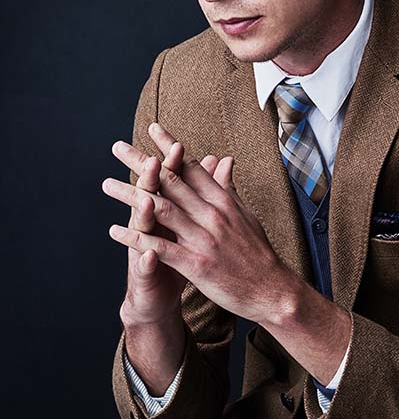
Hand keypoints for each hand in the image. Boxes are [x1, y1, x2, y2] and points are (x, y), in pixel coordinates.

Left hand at [103, 123, 295, 325]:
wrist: (271, 289)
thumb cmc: (257, 252)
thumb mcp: (245, 214)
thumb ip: (228, 188)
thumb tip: (225, 161)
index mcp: (223, 201)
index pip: (192, 166)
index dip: (171, 146)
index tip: (153, 129)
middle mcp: (212, 214)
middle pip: (171, 181)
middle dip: (142, 162)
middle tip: (118, 148)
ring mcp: (204, 238)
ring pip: (161, 210)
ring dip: (131, 196)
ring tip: (107, 184)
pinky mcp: (197, 264)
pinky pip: (161, 247)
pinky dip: (137, 237)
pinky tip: (115, 231)